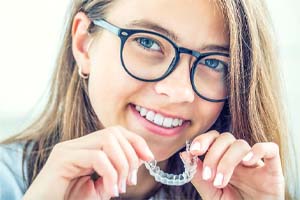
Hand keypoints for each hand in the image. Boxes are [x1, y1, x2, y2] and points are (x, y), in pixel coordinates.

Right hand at [23, 126, 153, 199]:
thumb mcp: (103, 185)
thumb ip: (119, 170)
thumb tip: (142, 156)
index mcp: (86, 148)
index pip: (116, 131)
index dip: (136, 141)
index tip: (149, 158)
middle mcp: (77, 144)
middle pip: (114, 132)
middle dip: (131, 155)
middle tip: (130, 180)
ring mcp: (68, 149)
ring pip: (107, 140)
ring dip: (121, 164)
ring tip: (119, 187)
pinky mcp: (62, 159)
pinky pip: (97, 157)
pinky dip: (110, 174)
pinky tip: (109, 191)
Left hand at [184, 130, 284, 199]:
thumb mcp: (211, 193)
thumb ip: (199, 176)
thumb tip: (184, 155)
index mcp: (223, 160)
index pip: (214, 138)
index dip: (203, 139)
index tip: (193, 151)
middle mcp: (238, 158)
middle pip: (225, 138)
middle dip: (213, 155)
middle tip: (209, 176)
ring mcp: (255, 163)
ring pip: (241, 144)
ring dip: (228, 160)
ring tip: (221, 181)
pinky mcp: (273, 170)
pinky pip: (270, 149)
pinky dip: (258, 150)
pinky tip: (247, 163)